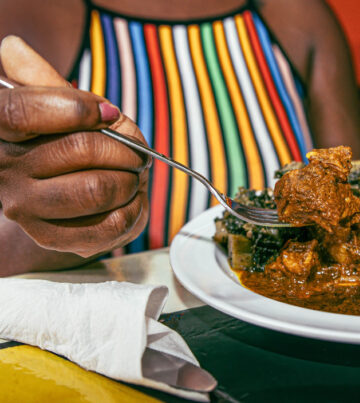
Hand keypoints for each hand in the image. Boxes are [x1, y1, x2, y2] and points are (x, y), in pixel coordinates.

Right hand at [0, 36, 149, 256]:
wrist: (69, 199)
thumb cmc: (72, 146)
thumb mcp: (63, 107)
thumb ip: (46, 83)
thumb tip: (13, 47)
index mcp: (3, 131)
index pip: (20, 112)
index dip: (74, 109)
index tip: (107, 113)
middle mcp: (5, 170)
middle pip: (79, 150)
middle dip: (125, 149)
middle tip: (135, 154)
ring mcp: (26, 208)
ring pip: (97, 190)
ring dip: (130, 181)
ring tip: (130, 178)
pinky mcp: (53, 238)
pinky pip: (110, 224)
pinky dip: (134, 210)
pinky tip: (128, 201)